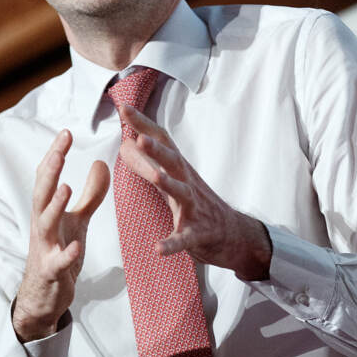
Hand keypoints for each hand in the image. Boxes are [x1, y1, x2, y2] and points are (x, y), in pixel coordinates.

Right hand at [13, 130, 109, 341]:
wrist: (44, 296)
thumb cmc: (59, 251)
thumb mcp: (77, 220)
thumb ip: (90, 194)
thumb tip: (101, 162)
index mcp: (47, 211)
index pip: (48, 177)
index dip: (55, 155)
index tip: (66, 132)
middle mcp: (41, 226)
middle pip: (41, 193)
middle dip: (51, 171)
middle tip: (61, 149)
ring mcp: (44, 248)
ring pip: (44, 224)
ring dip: (54, 205)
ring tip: (65, 187)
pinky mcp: (52, 272)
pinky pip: (58, 262)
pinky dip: (66, 254)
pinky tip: (77, 246)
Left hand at [118, 104, 271, 280]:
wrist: (233, 234)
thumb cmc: (199, 204)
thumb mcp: (172, 180)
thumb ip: (148, 163)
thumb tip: (125, 145)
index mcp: (180, 170)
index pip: (161, 141)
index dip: (143, 124)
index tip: (123, 107)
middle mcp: (188, 184)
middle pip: (173, 162)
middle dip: (156, 149)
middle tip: (139, 138)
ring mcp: (195, 208)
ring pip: (182, 193)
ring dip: (169, 184)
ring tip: (155, 177)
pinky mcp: (198, 234)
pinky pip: (185, 238)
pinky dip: (172, 243)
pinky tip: (159, 248)